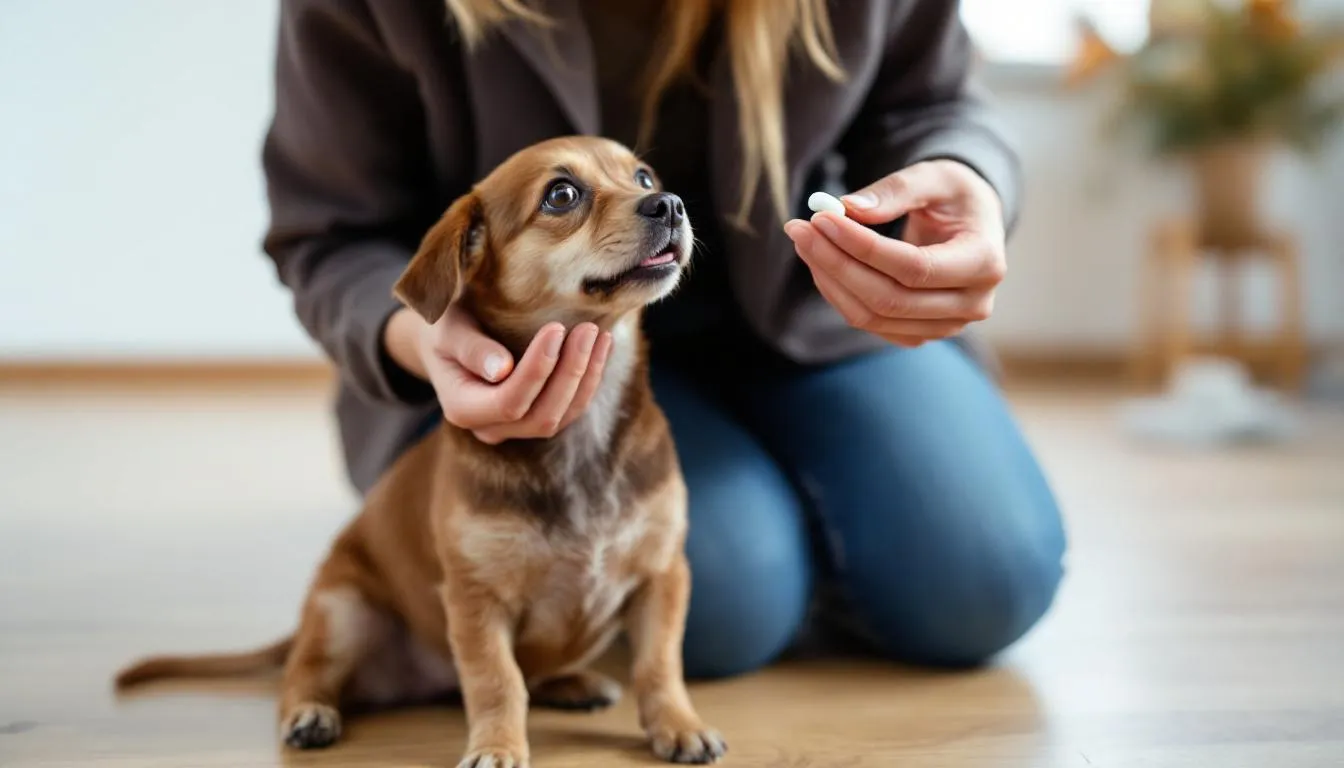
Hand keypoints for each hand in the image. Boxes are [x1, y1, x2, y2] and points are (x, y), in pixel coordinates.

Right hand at [384, 307, 612, 443]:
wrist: (445, 342)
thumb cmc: (444, 328)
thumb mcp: (447, 330)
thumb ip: (470, 349)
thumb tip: (502, 370)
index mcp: (462, 409)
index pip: (509, 401)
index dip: (537, 370)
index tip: (556, 329)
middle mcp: (489, 428)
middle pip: (541, 416)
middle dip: (571, 373)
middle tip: (588, 329)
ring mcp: (515, 429)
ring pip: (561, 416)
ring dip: (587, 378)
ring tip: (601, 336)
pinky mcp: (536, 418)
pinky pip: (569, 409)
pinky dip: (589, 380)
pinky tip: (603, 347)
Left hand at [783, 160, 1006, 347]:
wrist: (973, 224)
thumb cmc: (955, 196)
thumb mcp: (934, 176)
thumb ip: (895, 190)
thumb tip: (849, 208)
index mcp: (985, 262)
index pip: (914, 267)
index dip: (862, 247)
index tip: (822, 218)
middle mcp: (972, 304)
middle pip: (889, 299)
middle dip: (836, 263)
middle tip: (800, 228)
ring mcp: (947, 326)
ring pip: (873, 316)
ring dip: (830, 279)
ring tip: (806, 240)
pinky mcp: (920, 333)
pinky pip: (870, 323)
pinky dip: (839, 294)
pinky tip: (822, 261)